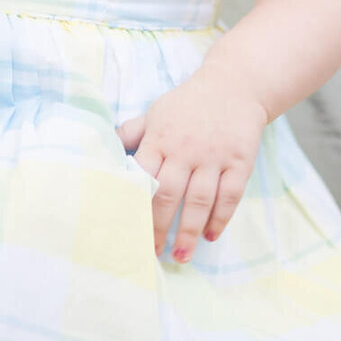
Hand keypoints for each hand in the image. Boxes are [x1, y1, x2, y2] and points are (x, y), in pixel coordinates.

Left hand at [118, 67, 268, 262]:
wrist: (235, 85)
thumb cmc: (188, 104)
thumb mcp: (155, 113)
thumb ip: (131, 133)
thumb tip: (101, 150)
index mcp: (160, 138)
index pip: (142, 176)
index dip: (134, 204)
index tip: (127, 229)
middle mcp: (186, 149)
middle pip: (169, 193)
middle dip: (159, 227)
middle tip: (152, 253)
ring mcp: (215, 156)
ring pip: (200, 199)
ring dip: (190, 230)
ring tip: (181, 256)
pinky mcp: (240, 160)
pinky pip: (230, 195)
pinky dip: (221, 218)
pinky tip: (211, 235)